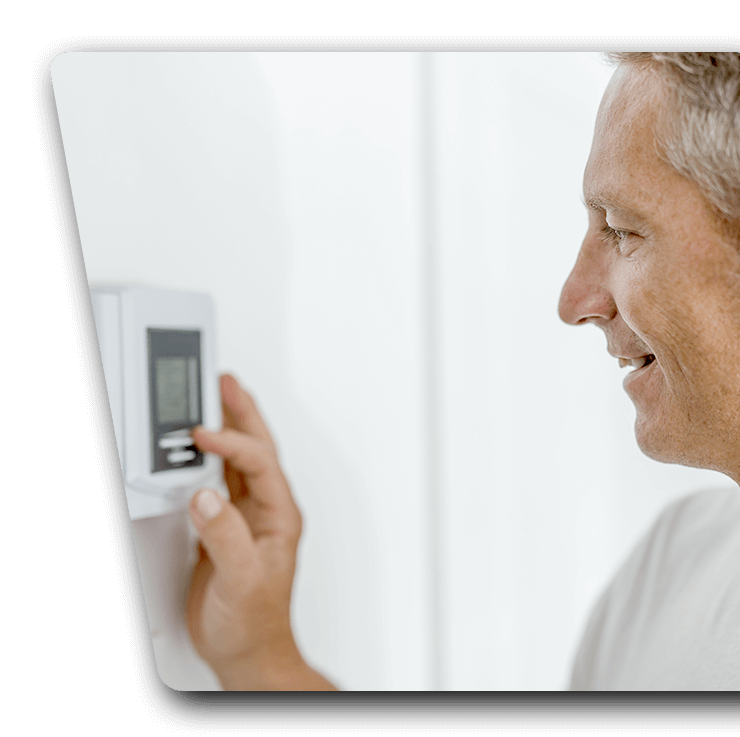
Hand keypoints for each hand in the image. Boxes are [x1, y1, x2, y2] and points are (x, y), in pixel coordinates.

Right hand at [186, 373, 304, 685]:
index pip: (259, 463)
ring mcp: (246, 515)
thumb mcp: (243, 578)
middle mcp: (265, 509)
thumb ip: (225, 536)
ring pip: (238, 459)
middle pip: (256, 448)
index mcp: (279, 514)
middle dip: (242, 413)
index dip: (232, 444)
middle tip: (225, 382)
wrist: (246, 648)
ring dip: (227, 428)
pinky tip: (196, 447)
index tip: (204, 435)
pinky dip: (207, 458)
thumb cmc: (255, 620)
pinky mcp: (225, 525)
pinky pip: (217, 479)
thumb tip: (207, 497)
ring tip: (213, 399)